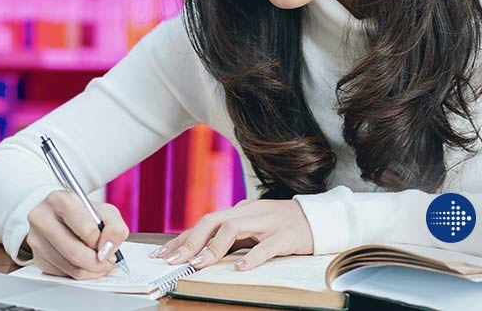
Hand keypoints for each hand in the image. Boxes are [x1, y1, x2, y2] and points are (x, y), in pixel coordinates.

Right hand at [24, 190, 129, 279]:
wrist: (61, 214)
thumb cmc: (83, 213)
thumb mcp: (105, 212)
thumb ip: (115, 228)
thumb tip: (108, 249)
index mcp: (59, 200)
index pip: (87, 230)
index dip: (102, 241)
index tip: (106, 243)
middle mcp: (42, 218)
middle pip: (75, 254)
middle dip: (98, 262)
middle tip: (107, 260)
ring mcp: (36, 239)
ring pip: (70, 268)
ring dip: (91, 271)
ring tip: (97, 261)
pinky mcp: (36, 257)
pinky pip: (63, 275)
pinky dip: (78, 273)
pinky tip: (83, 262)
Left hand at [151, 198, 313, 270]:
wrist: (318, 218)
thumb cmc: (282, 225)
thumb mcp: (253, 227)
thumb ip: (231, 236)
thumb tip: (201, 251)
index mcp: (239, 211)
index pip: (204, 222)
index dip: (182, 238)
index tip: (163, 254)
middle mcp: (249, 213)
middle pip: (212, 220)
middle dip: (190, 241)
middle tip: (173, 261)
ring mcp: (267, 223)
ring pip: (234, 229)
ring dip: (213, 247)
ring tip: (199, 264)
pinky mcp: (285, 236)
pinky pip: (266, 247)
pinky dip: (252, 258)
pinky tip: (240, 269)